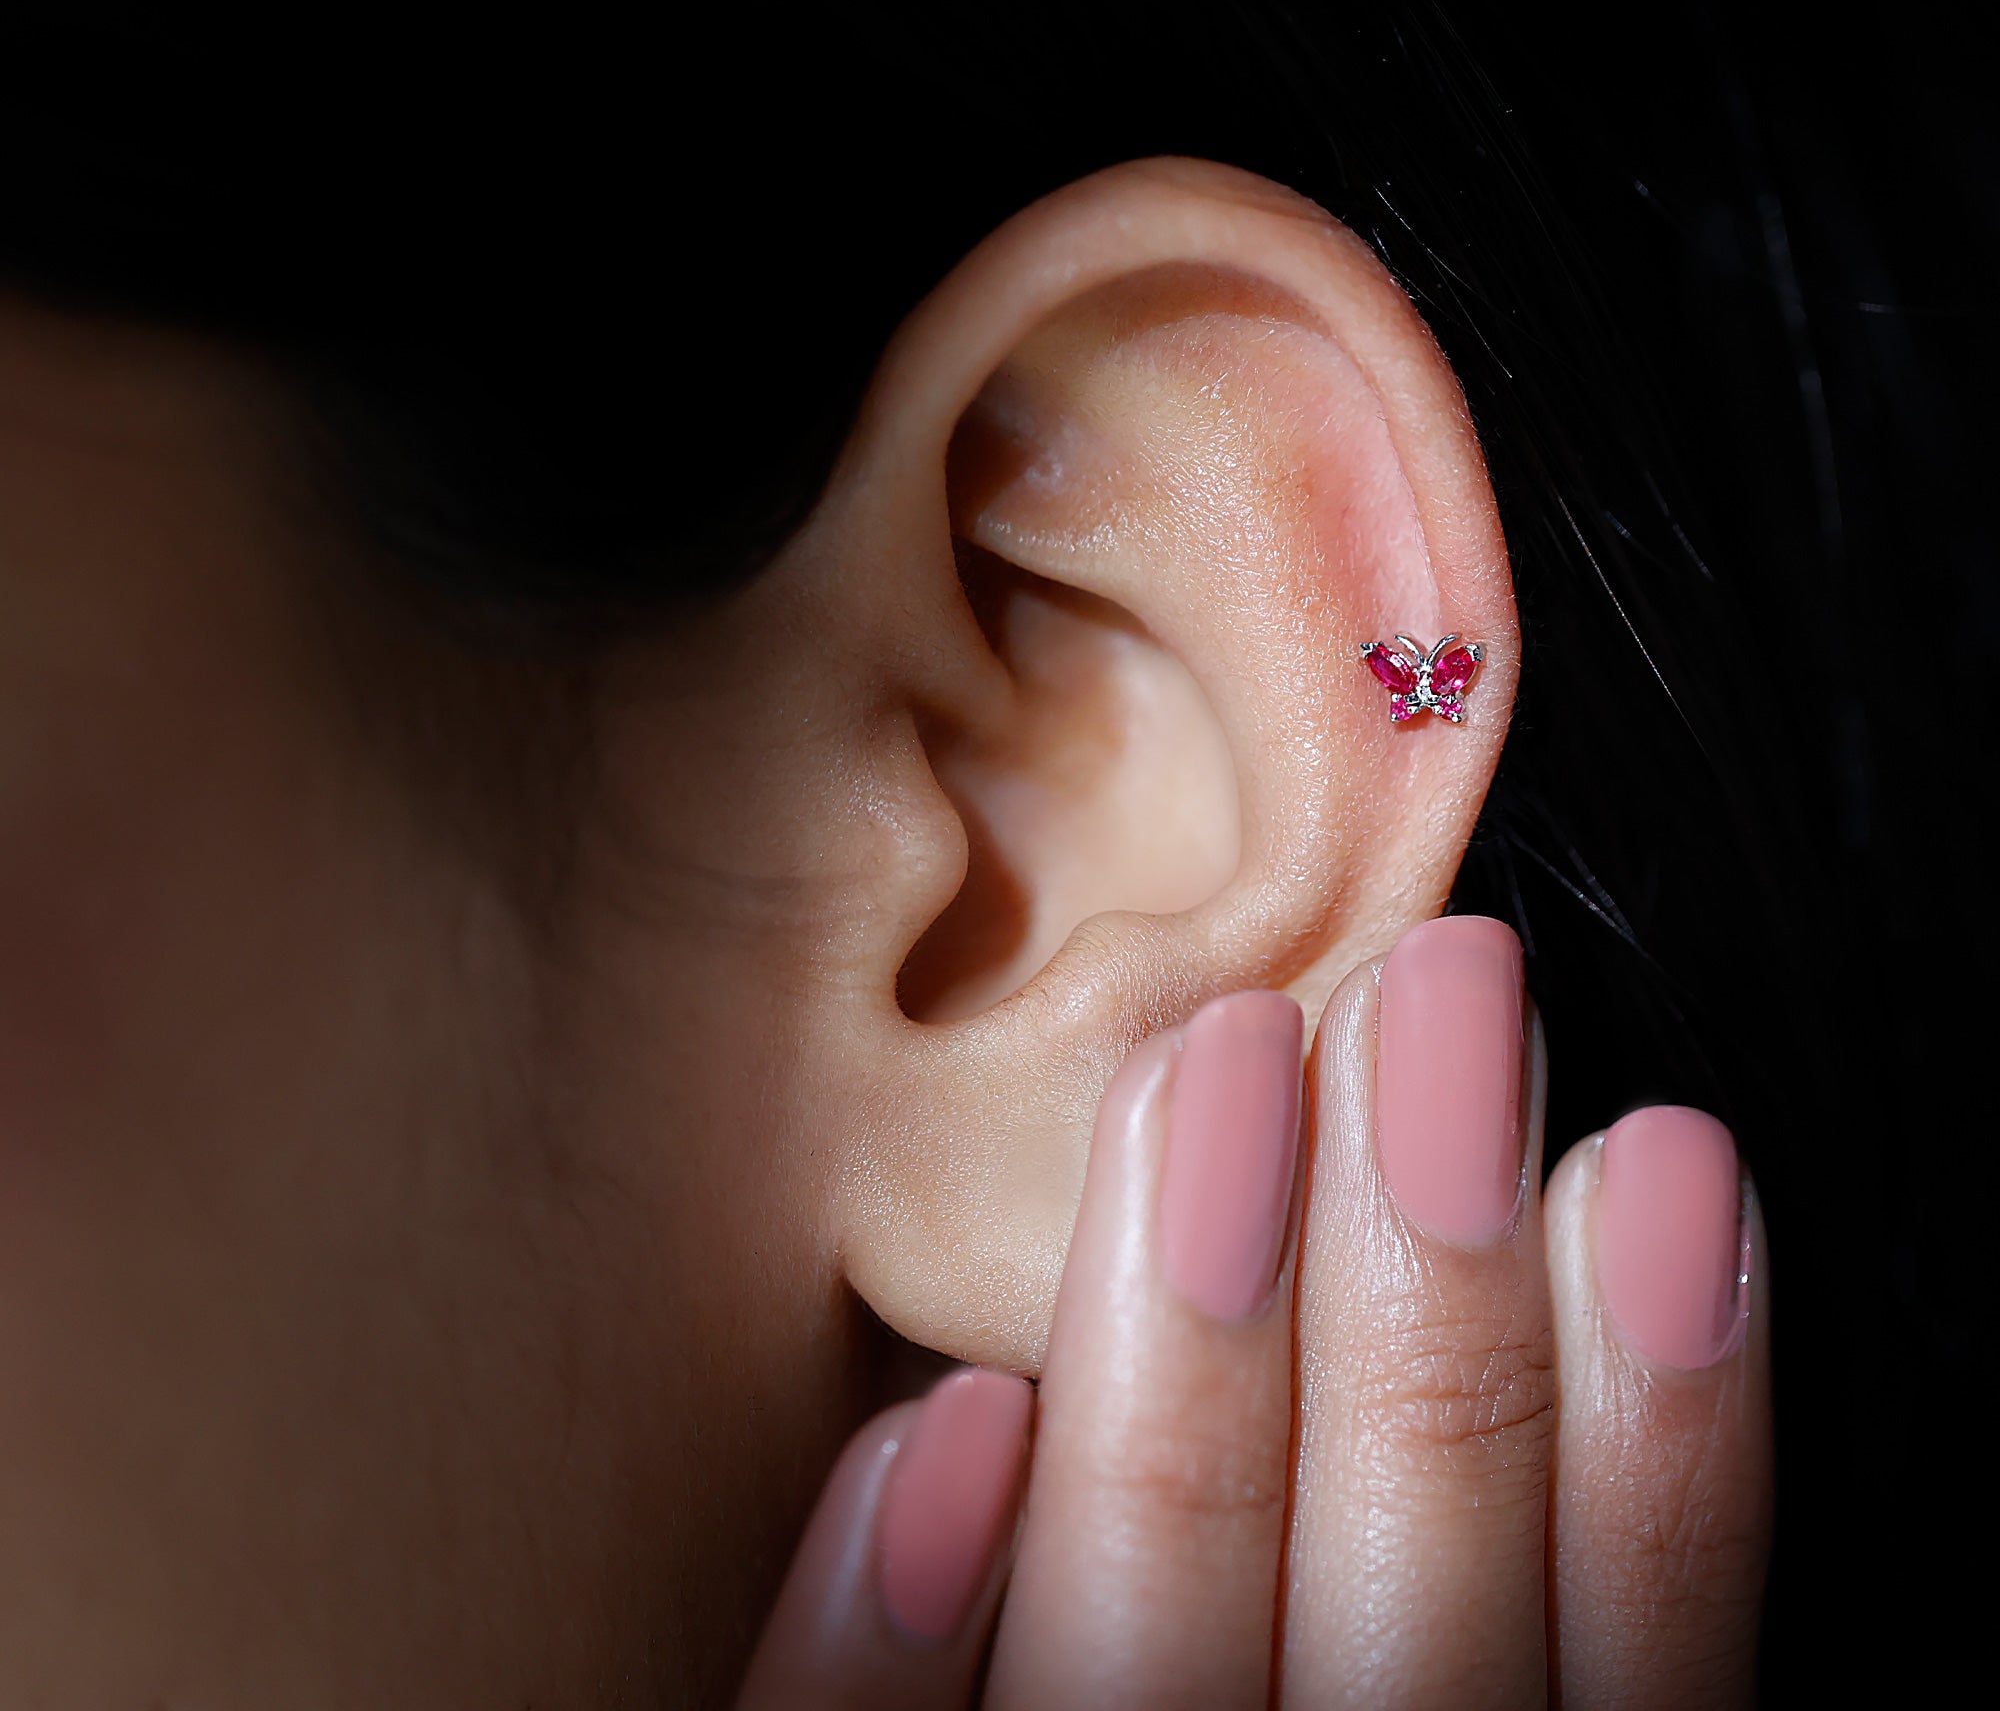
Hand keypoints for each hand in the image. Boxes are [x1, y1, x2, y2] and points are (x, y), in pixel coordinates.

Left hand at [737, 918, 1771, 1708]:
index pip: (1615, 1691)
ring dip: (1188, 1378)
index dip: (1667, 1439)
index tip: (1663, 1153)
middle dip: (1438, 1305)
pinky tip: (929, 1428)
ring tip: (1220, 1061)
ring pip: (1149, 1685)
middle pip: (1405, 1649)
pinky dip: (889, 1658)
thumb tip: (1530, 1322)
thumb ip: (1410, 1612)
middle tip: (1444, 984)